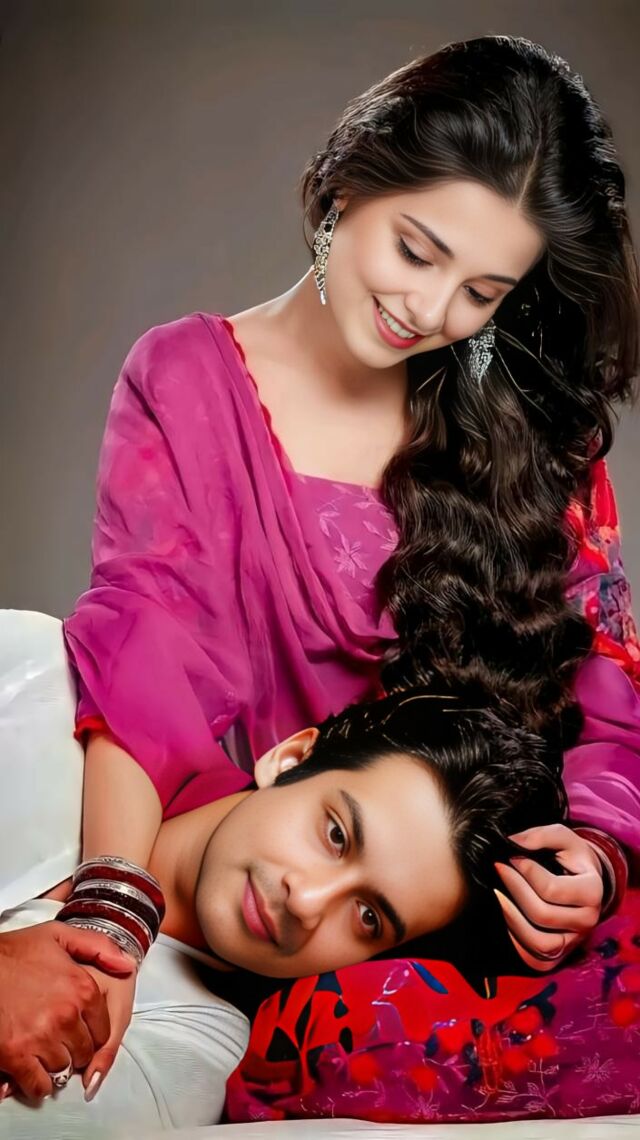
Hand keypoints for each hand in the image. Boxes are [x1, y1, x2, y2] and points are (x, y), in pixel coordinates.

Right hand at [0, 921, 134, 1099]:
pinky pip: (38, 1085)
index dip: (91, 1033)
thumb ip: (99, 947)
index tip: (79, 1030)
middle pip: (85, 1053)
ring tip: (45, 1053)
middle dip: (75, 1050)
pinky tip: (32, 1072)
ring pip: (63, 1070)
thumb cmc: (16, 952)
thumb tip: (128, 965)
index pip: (103, 1031)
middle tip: (60, 1042)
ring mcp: (42, 1038)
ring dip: (56, 1065)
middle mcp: (67, 1016)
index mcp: (83, 989)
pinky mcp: (16, 1055)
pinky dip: (38, 1084)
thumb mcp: (59, 936)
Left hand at [494, 823, 604, 971]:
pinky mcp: (559, 954)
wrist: (581, 880)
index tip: (511, 856)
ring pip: (539, 942)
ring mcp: (575, 940)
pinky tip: (504, 914)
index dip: (526, 871)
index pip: (551, 889)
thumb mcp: (562, 837)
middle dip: (514, 889)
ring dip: (511, 917)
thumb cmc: (569, 856)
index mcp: (594, 891)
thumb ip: (540, 835)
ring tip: (497, 894)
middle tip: (499, 869)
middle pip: (542, 914)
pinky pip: (534, 956)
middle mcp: (588, 920)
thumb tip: (513, 842)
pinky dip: (515, 939)